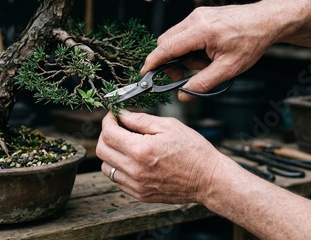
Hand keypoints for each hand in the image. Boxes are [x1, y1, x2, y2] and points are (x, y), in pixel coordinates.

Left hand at [96, 110, 224, 203]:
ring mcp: (136, 185)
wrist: (208, 179)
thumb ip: (141, 120)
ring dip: (111, 153)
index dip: (108, 120)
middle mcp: (134, 170)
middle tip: (118, 128)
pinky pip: (117, 180)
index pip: (108, 133)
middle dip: (106, 135)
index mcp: (141, 150)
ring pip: (106, 167)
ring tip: (126, 144)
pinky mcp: (139, 195)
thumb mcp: (169, 126)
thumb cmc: (193, 151)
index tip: (114, 115)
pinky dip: (119, 168)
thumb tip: (122, 115)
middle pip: (102, 150)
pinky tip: (133, 159)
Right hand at [142, 2, 280, 101]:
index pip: (166, 48)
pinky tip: (205, 54)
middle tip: (183, 76)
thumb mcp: (228, 69)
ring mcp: (197, 15)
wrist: (266, 21)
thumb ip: (202, 83)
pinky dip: (188, 47)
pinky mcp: (200, 15)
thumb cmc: (250, 42)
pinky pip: (183, 33)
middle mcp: (195, 19)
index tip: (145, 75)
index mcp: (201, 31)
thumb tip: (183, 95)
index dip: (152, 62)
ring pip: (174, 38)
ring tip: (203, 63)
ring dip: (181, 55)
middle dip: (169, 62)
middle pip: (165, 42)